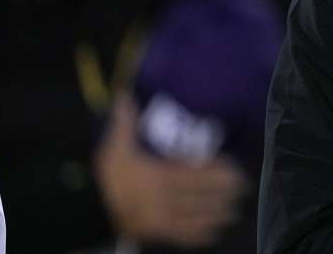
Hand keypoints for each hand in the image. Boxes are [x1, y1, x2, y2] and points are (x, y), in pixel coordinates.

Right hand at [94, 95, 247, 247]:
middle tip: (244, 187)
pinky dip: (200, 235)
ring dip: (217, 214)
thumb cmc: (107, 178)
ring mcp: (161, 220)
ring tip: (235, 210)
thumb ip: (124, 123)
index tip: (234, 167)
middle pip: (200, 197)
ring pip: (195, 218)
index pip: (194, 175)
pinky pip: (182, 237)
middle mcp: (163, 200)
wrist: (88, 209)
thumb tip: (124, 95)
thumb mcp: (114, 148)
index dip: (216, 172)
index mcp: (157, 177)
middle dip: (223, 193)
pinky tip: (215, 231)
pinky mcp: (157, 234)